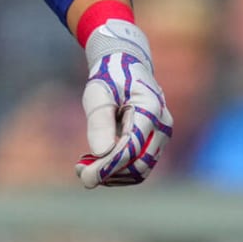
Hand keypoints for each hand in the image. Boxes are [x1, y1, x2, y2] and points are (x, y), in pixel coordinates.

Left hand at [76, 18, 173, 186]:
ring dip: (113, 176)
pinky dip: (118, 171)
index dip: (108, 166)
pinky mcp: (155, 143)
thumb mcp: (99, 92)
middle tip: (80, 172)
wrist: (126, 65)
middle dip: (109, 174)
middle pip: (139, 165)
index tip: (84, 174)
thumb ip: (100, 121)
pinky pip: (139, 166)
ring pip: (140, 171)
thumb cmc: (110, 76)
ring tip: (84, 167)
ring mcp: (161, 135)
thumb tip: (101, 153)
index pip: (132, 148)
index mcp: (150, 108)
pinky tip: (97, 163)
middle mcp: (162, 125)